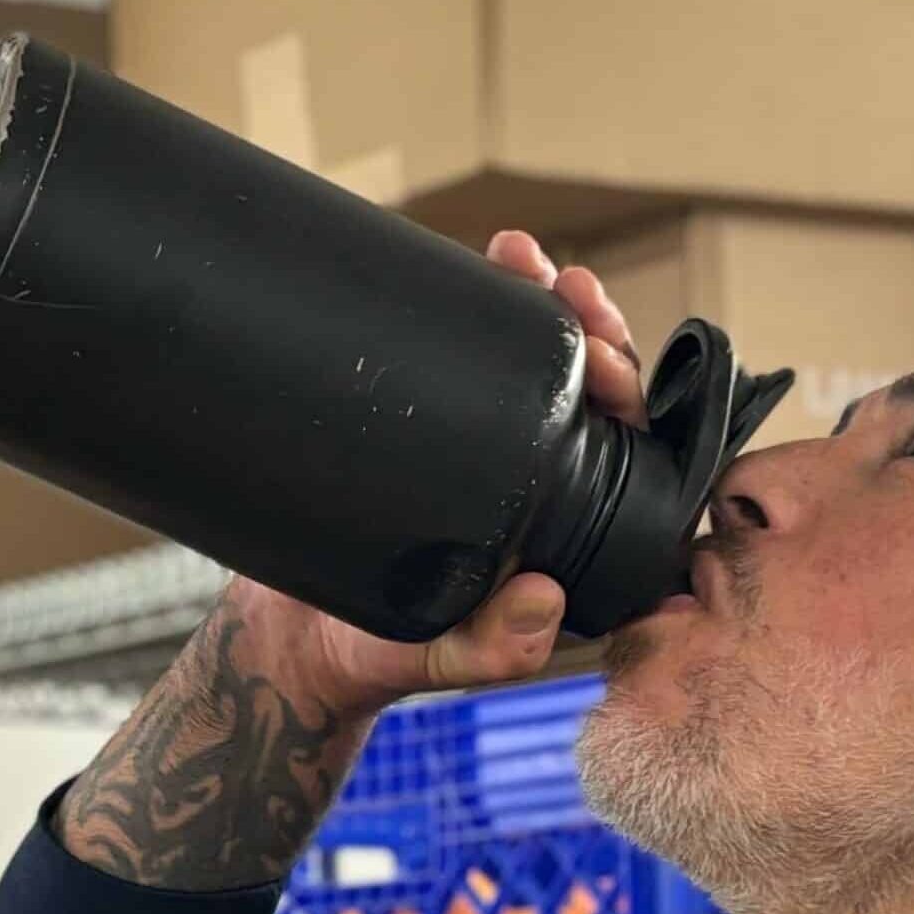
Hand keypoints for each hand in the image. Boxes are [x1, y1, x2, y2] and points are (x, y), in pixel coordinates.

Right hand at [254, 230, 647, 718]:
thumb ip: (491, 651)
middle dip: (589, 331)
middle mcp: (543, 495)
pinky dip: (483, 307)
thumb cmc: (369, 659)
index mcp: (569, 542)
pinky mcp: (436, 432)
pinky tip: (482, 260)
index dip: (629, 402)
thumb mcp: (435, 661)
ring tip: (521, 253)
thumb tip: (544, 599)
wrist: (284, 636)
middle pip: (591, 399)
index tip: (605, 358)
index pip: (625, 459)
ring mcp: (493, 459)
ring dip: (540, 301)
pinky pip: (473, 362)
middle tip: (566, 286)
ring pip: (537, 368)